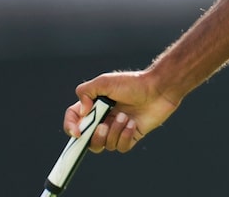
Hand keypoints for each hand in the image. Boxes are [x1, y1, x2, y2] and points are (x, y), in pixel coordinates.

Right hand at [63, 69, 179, 153]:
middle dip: (94, 136)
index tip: (77, 132)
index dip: (70, 127)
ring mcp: (116, 129)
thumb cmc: (132, 83)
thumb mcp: (104, 82)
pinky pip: (121, 147)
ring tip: (125, 116)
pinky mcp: (130, 136)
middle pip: (87, 140)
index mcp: (94, 106)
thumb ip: (85, 92)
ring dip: (114, 132)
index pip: (73, 120)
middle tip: (104, 125)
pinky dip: (125, 136)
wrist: (158, 88)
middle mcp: (103, 119)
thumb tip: (81, 112)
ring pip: (105, 145)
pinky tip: (133, 123)